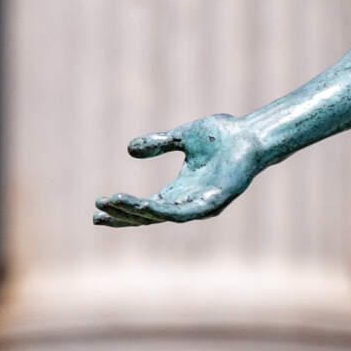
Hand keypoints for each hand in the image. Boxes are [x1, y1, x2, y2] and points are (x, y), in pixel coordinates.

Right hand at [93, 113, 266, 225]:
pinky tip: (145, 206)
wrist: (252, 133)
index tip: (98, 207)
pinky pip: (185, 211)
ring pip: (163, 216)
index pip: (147, 207)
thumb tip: (130, 149)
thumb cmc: (223, 136)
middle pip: (149, 217)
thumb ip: (159, 144)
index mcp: (180, 190)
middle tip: (97, 212)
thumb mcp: (183, 137)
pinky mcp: (215, 201)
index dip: (123, 209)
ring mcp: (202, 204)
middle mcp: (189, 201)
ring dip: (137, 213)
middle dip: (123, 216)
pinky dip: (163, 211)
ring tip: (113, 204)